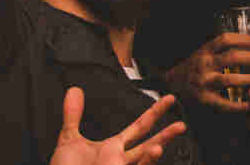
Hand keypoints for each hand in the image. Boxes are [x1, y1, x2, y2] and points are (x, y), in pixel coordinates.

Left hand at [49, 87, 185, 164]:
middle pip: (149, 142)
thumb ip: (73, 115)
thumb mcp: (68, 140)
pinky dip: (146, 161)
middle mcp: (120, 159)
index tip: (168, 99)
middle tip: (181, 123)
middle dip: (166, 133)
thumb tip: (73, 91)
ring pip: (145, 158)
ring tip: (168, 139)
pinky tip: (155, 151)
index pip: (140, 126)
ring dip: (157, 148)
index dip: (155, 112)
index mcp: (113, 148)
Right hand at [162, 33, 249, 112]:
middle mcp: (204, 64)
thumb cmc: (193, 67)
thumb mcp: (203, 52)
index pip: (225, 39)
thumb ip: (220, 49)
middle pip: (232, 58)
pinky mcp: (203, 99)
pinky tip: (248, 105)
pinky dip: (237, 105)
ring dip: (249, 79)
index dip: (244, 39)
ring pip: (230, 79)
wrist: (171, 84)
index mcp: (205, 51)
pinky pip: (223, 104)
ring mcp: (203, 82)